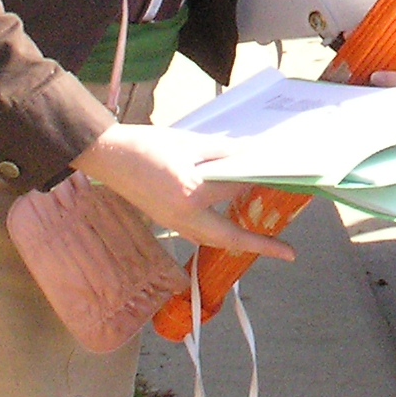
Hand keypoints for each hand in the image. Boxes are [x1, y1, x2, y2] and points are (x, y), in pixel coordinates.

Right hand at [70, 123, 295, 261]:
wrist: (108, 156)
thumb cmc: (147, 145)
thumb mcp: (190, 143)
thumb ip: (223, 153)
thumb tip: (251, 156)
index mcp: (190, 192)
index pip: (235, 188)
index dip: (256, 177)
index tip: (278, 174)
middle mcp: (183, 216)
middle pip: (229, 236)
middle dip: (259, 245)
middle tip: (287, 253)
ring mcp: (173, 223)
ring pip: (213, 240)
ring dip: (239, 243)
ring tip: (265, 244)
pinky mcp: (166, 222)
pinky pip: (199, 234)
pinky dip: (219, 233)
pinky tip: (232, 226)